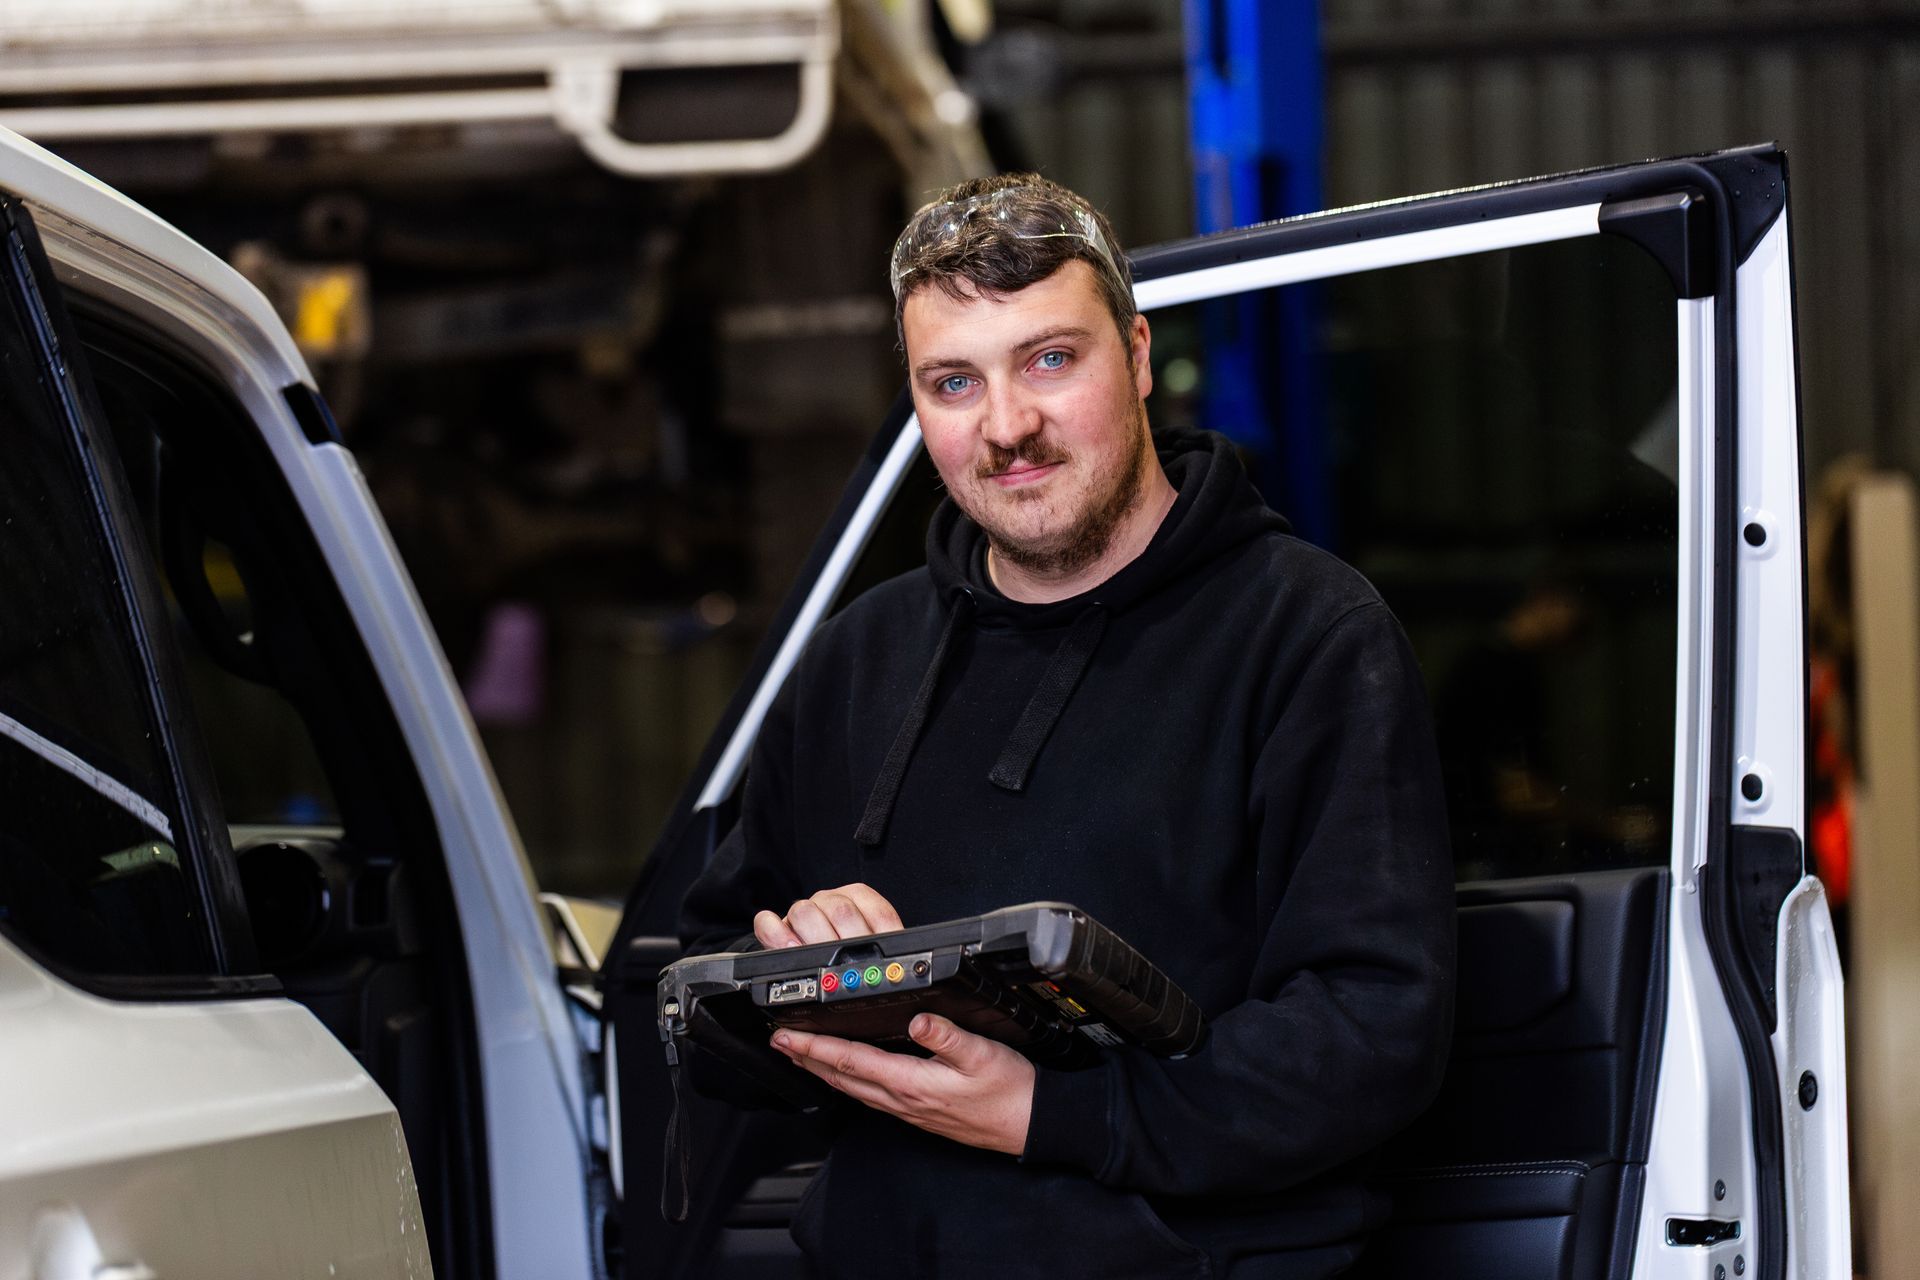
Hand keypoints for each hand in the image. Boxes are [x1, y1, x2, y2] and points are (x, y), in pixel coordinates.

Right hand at [754, 883, 901, 947]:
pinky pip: (768, 922)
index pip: (878, 911)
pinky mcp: (778, 926)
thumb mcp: (874, 948)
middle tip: (848, 967)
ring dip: (813, 939)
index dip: (884, 937)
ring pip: (805, 911)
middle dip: (846, 943)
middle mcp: (831, 901)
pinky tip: (789, 950)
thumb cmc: (849, 952)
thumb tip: (908, 956)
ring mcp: (804, 911)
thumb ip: (890, 947)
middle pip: (841, 911)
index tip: (885, 961)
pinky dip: (777, 937)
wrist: (816, 951)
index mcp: (861, 899)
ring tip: (819, 960)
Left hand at [771, 1013, 1035, 1155]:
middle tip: (779, 1043)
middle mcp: (903, 1101)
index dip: (814, 1047)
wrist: (1030, 1125)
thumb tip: (917, 1018)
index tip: (787, 1036)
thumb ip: (947, 1035)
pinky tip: (848, 1075)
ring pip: (853, 1089)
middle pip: (842, 1078)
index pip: (851, 1061)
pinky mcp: (919, 1112)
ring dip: (823, 1071)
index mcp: (912, 1083)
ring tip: (802, 1057)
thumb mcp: (982, 1054)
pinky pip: (871, 1096)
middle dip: (806, 1059)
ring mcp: (909, 1110)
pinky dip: (849, 1081)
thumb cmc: (1010, 1092)